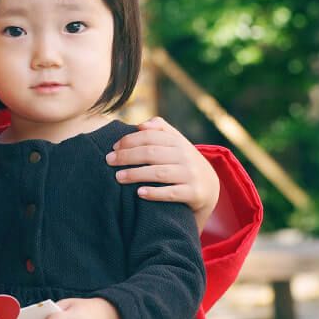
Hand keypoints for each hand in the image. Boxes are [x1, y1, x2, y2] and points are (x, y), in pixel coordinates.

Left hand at [106, 116, 219, 230]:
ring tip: (118, 177)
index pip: (150, 136)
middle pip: (151, 153)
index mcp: (178, 142)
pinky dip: (155, 193)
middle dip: (127, 156)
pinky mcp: (194, 193)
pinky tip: (139, 193)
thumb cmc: (183, 163)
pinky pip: (172, 193)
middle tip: (108, 161)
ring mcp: (191, 175)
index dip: (130, 140)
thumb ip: (160, 129)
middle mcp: (185, 156)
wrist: (210, 188)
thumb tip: (141, 125)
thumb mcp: (176, 143)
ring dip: (136, 174)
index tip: (113, 147)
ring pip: (160, 173)